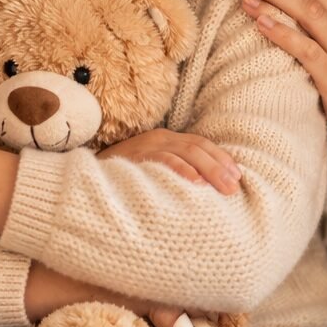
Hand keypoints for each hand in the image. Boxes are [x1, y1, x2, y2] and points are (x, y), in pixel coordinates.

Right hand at [98, 130, 241, 192]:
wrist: (87, 176)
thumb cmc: (124, 178)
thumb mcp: (154, 170)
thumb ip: (175, 172)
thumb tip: (205, 187)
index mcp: (166, 139)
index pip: (201, 144)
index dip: (222, 159)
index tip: (239, 177)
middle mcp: (159, 138)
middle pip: (198, 148)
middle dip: (220, 167)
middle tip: (235, 188)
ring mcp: (147, 145)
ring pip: (186, 152)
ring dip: (208, 170)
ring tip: (223, 187)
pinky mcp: (136, 156)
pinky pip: (163, 160)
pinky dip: (181, 170)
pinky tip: (196, 183)